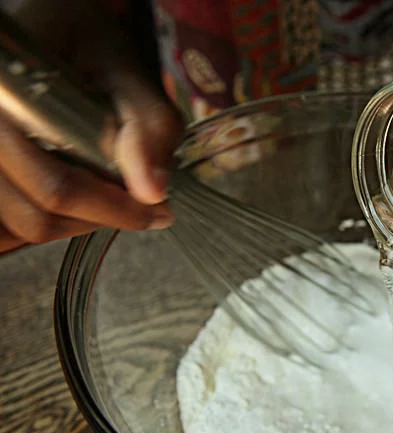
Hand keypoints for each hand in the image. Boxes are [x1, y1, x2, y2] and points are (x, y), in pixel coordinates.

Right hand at [0, 0, 182, 253]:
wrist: (56, 26)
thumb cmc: (87, 43)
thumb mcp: (127, 73)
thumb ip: (148, 127)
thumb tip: (153, 192)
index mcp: (8, 105)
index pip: (54, 187)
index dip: (112, 210)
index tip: (158, 214)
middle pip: (32, 216)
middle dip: (96, 219)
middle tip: (142, 210)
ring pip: (17, 225)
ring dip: (72, 223)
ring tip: (110, 200)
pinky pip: (6, 221)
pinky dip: (46, 218)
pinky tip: (79, 201)